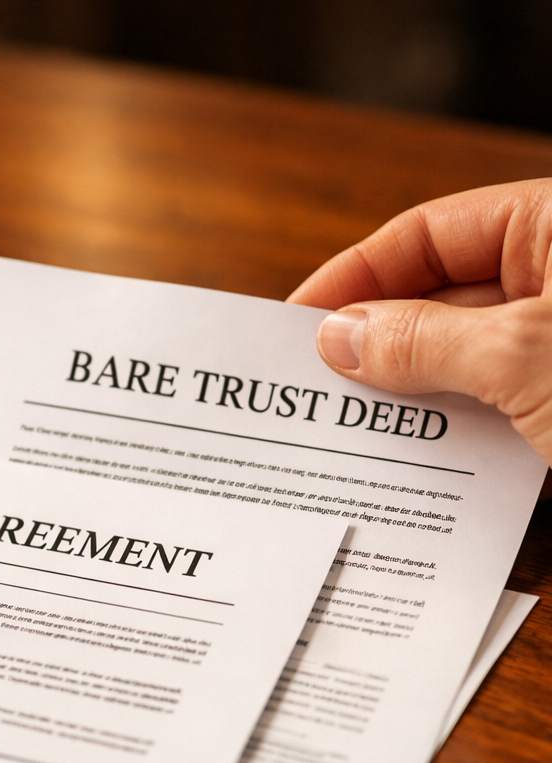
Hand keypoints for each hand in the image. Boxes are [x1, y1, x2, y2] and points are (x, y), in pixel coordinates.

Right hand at [289, 179, 551, 465]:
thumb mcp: (527, 356)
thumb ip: (425, 342)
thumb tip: (338, 339)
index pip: (430, 234)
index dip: (356, 277)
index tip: (297, 321)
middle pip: (440, 300)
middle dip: (378, 348)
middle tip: (316, 386)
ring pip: (467, 362)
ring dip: (416, 402)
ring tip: (357, 432)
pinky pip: (501, 409)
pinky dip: (463, 437)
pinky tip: (421, 465)